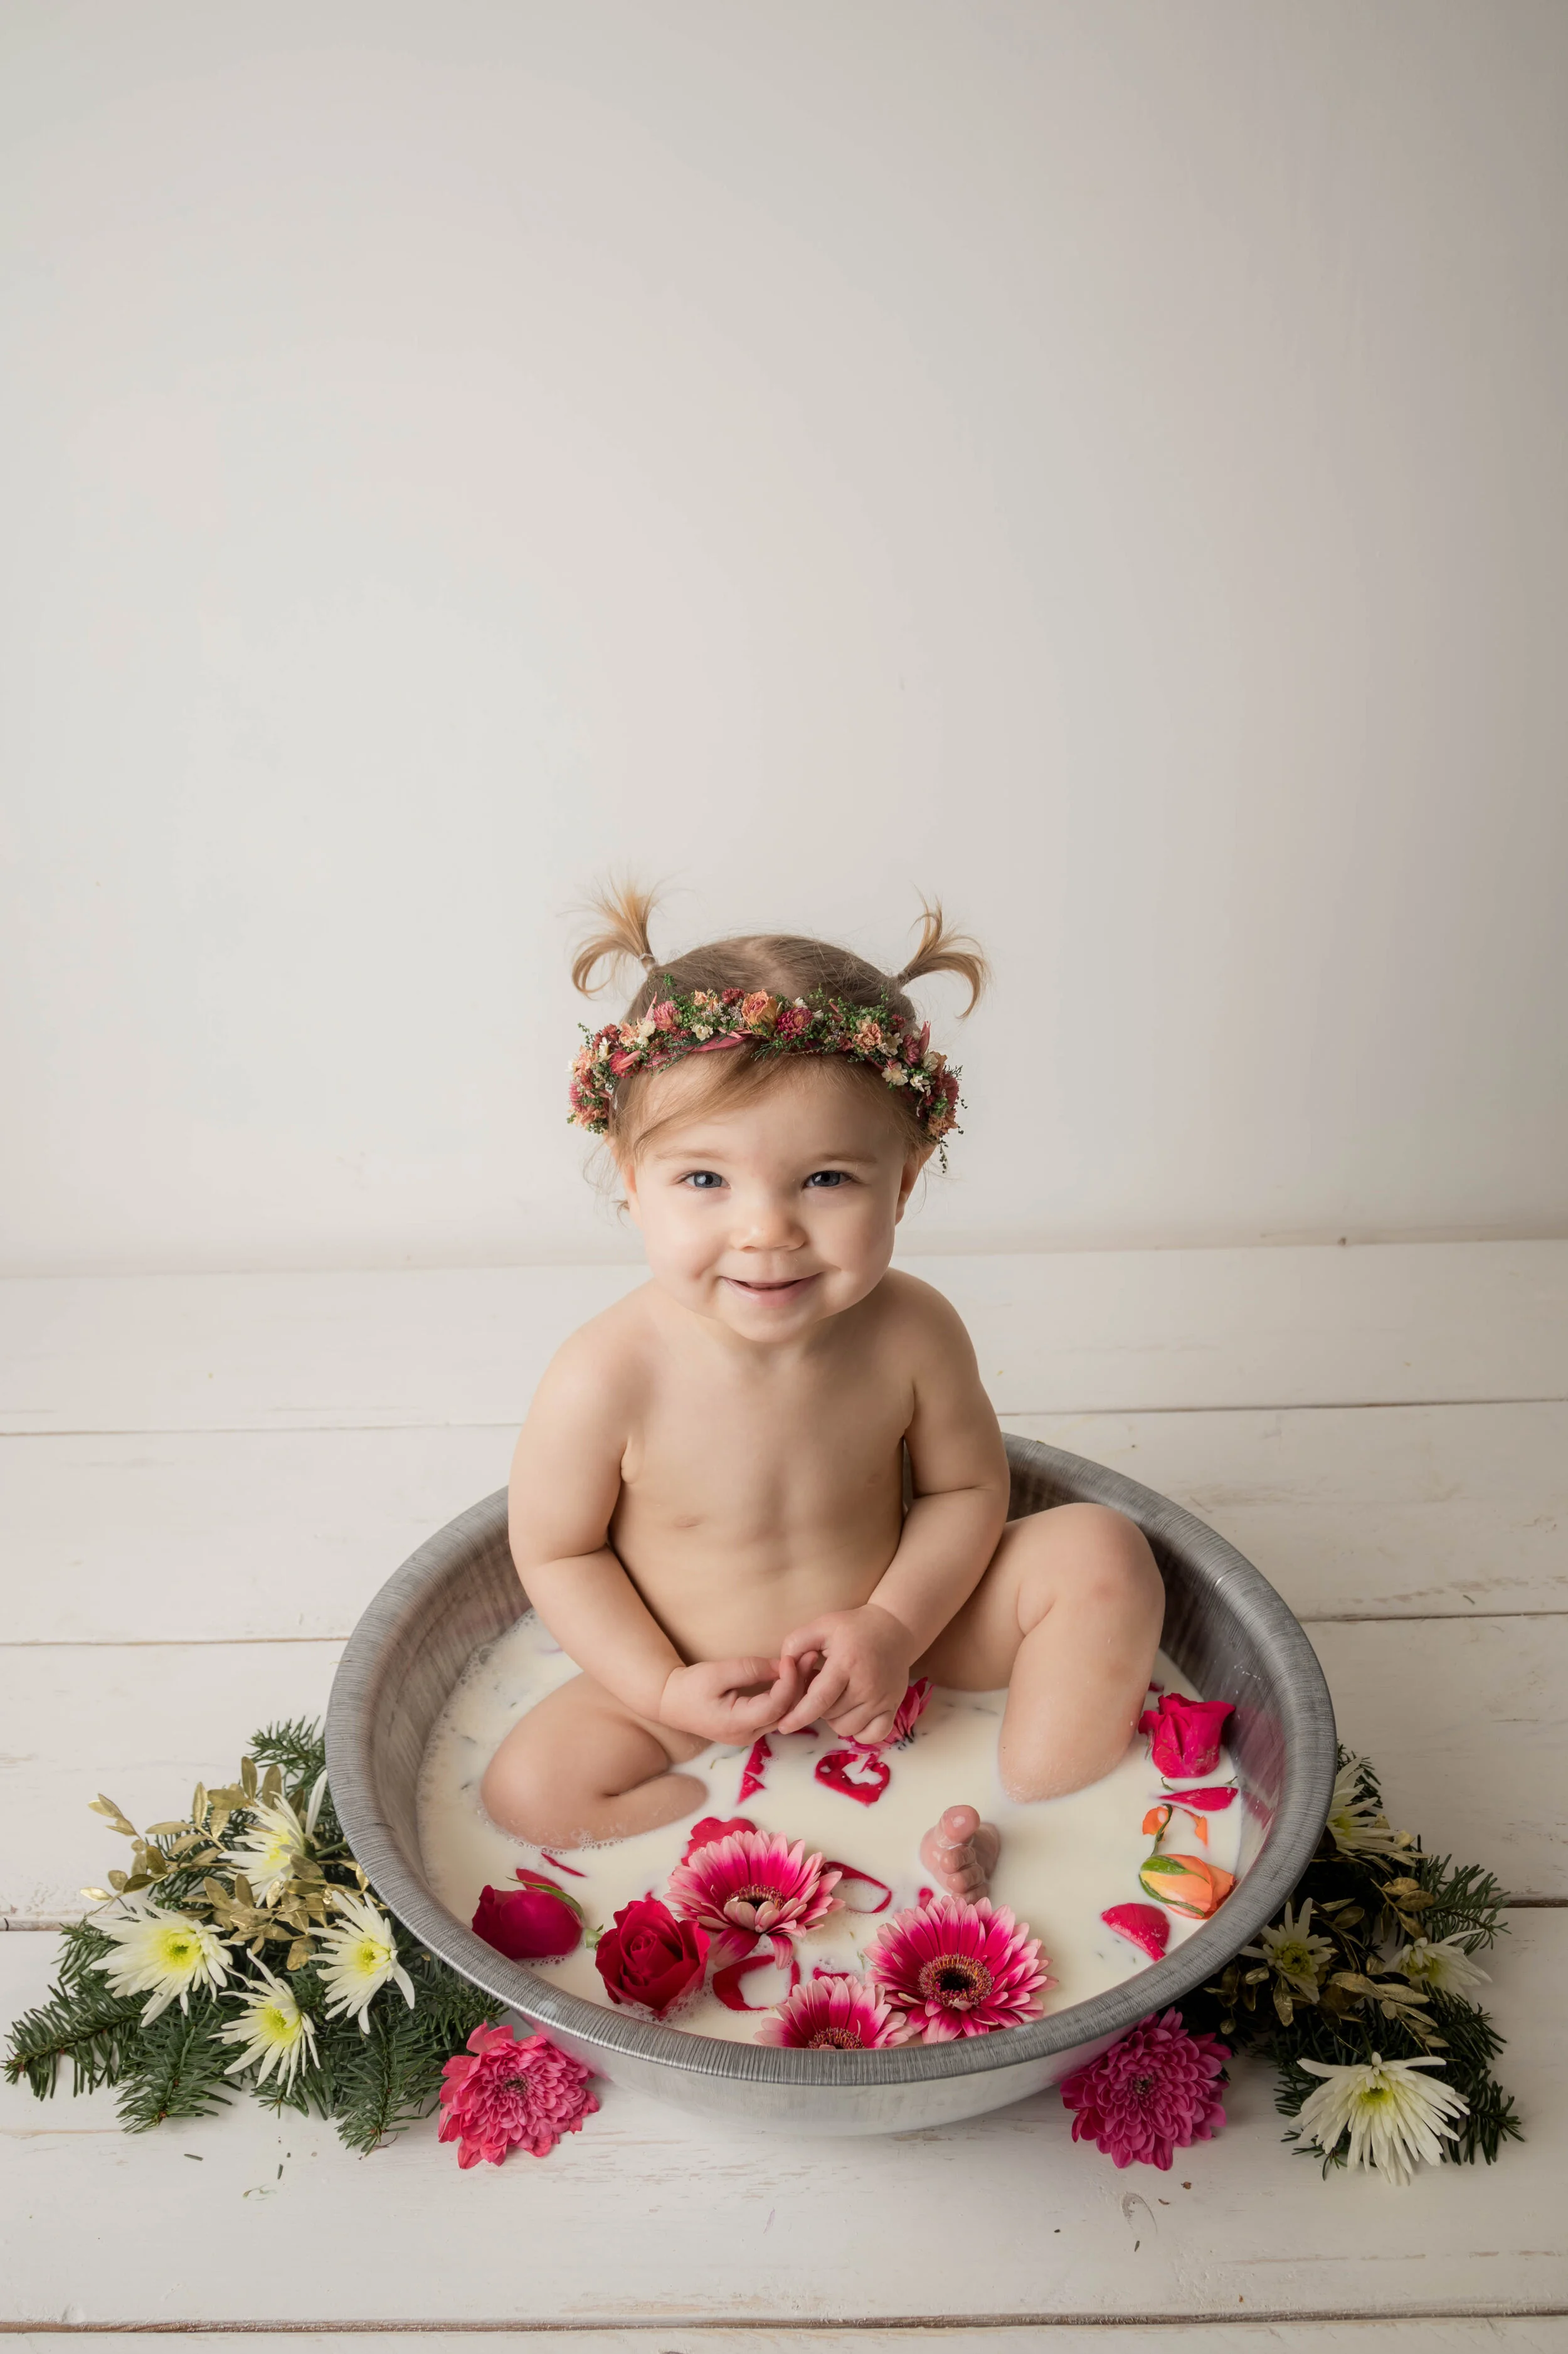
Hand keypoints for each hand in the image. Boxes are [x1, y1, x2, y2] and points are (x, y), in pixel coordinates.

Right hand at [659, 1655, 806, 1744]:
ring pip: (784, 1715)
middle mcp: (748, 1736)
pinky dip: (787, 1695)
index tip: (791, 1658)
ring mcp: (750, 1735)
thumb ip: (751, 1669)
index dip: (789, 1681)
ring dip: (797, 1690)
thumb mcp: (718, 1672)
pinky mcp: (750, 1728)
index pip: (776, 1705)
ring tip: (807, 1663)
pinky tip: (794, 1676)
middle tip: (811, 1656)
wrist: (670, 1702)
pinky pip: (776, 1714)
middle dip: (800, 1684)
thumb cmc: (689, 1686)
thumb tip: (782, 1666)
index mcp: (737, 1724)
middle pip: (785, 1713)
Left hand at [774, 1605, 915, 1741]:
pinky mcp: (894, 1707)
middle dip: (816, 1708)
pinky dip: (859, 1731)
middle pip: (830, 1715)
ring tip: (835, 1698)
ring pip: (847, 1728)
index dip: (798, 1716)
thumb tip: (783, 1667)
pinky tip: (853, 1715)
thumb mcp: (823, 1625)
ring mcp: (883, 1699)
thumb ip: (797, 1642)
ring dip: (834, 1719)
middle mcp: (866, 1685)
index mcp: (846, 1664)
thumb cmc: (854, 1628)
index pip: (819, 1700)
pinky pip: (873, 1735)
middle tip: (819, 1689)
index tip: (783, 1726)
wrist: (895, 1628)